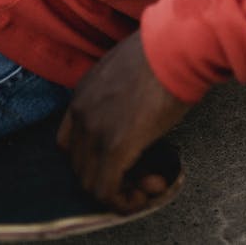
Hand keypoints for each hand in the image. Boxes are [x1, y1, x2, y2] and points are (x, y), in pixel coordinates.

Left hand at [57, 31, 191, 210]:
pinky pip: (106, 190)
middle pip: (79, 164)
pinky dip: (123, 201)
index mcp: (83, 93)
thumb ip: (119, 96)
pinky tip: (146, 194)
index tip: (124, 158)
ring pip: (90, 182)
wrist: (175, 45)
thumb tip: (134, 114)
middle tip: (143, 173)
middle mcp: (81, 113)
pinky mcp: (115, 146)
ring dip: (119, 191)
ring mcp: (95, 130)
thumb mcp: (128, 71)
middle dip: (109, 176)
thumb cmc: (163, 52)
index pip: (69, 141)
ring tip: (149, 184)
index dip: (94, 157)